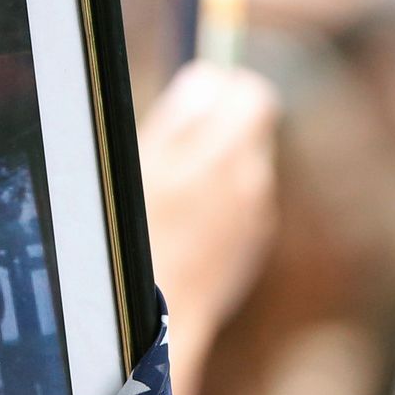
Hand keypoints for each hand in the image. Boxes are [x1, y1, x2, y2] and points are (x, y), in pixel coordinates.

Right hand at [139, 62, 277, 351]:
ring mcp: (257, 213)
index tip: (197, 99)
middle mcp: (250, 182)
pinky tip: (190, 225)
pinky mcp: (255, 239)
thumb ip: (181, 118)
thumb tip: (209, 77)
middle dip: (222, 125)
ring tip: (177, 192)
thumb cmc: (137, 241)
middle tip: (183, 141)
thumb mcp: (141, 169)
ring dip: (220, 165)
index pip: (249, 95)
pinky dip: (223, 201)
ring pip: (246, 164)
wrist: (161, 316)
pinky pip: (245, 201)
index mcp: (222, 157)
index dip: (224, 90)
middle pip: (253, 126)